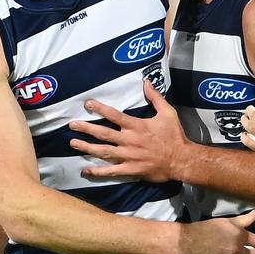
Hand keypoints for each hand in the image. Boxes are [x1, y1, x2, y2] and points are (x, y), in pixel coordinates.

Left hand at [69, 80, 188, 181]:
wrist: (182, 160)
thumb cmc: (174, 135)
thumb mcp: (167, 112)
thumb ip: (155, 97)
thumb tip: (146, 82)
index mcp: (137, 126)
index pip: (114, 115)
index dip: (100, 109)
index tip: (88, 104)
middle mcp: (129, 140)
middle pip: (103, 133)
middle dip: (86, 128)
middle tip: (72, 125)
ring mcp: (128, 156)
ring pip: (103, 151)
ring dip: (87, 147)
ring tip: (73, 143)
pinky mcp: (131, 169)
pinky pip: (111, 171)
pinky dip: (97, 171)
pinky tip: (86, 170)